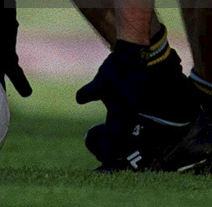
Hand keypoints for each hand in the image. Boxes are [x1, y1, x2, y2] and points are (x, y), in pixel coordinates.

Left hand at [76, 40, 147, 160]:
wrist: (132, 55)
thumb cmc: (117, 69)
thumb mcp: (100, 81)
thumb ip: (90, 92)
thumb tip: (79, 99)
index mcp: (123, 112)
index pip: (114, 136)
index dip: (106, 146)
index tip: (100, 156)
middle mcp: (129, 113)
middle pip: (120, 137)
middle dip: (111, 146)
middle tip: (99, 153)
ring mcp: (132, 108)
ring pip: (123, 129)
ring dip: (114, 137)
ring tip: (103, 144)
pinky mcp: (132, 102)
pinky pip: (124, 120)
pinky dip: (117, 127)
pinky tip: (111, 127)